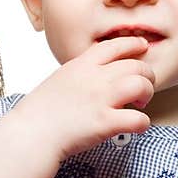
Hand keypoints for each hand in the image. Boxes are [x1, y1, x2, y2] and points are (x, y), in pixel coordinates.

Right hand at [14, 37, 153, 165]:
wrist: (30, 134)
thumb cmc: (39, 113)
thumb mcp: (58, 80)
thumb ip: (80, 74)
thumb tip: (95, 77)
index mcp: (81, 65)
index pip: (115, 45)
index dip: (133, 44)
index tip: (142, 46)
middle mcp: (95, 78)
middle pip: (136, 65)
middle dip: (146, 76)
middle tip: (142, 88)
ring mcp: (101, 100)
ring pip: (141, 85)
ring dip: (147, 94)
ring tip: (139, 104)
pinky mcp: (105, 123)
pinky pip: (139, 119)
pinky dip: (142, 122)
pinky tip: (136, 126)